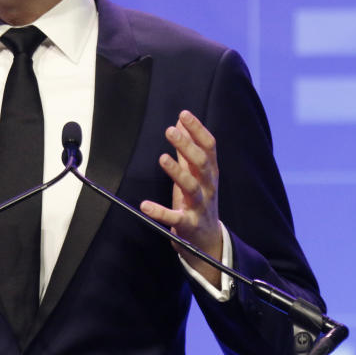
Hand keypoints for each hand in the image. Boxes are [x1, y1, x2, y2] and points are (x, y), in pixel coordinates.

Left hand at [140, 110, 222, 285]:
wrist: (208, 240)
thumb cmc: (198, 200)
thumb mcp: (195, 173)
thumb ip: (187, 149)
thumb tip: (181, 120)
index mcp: (210, 173)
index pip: (209, 147)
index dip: (198, 130)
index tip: (184, 114)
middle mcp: (208, 187)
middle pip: (202, 164)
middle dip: (187, 146)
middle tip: (170, 130)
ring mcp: (200, 206)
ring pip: (192, 187)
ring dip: (177, 172)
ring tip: (162, 158)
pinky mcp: (188, 224)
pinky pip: (174, 218)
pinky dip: (160, 212)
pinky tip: (145, 205)